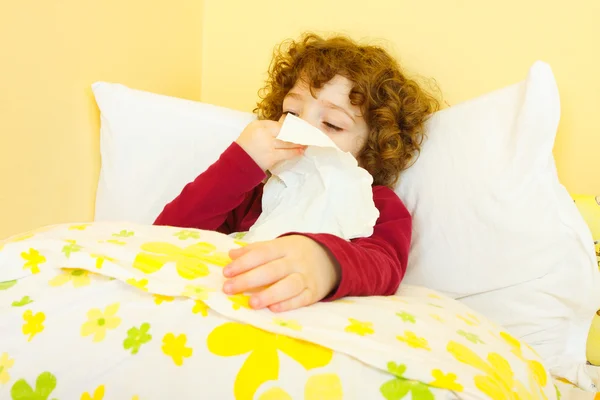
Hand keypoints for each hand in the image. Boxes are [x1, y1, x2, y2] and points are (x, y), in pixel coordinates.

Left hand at [222, 236, 340, 311]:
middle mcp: (296, 261)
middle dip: (248, 280)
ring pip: (289, 285)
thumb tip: (231, 255)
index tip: (226, 272)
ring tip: (251, 303)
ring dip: (269, 294)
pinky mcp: (314, 292)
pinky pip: (302, 299)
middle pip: (272, 270)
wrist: (331, 259)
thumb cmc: (297, 253)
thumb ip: (255, 250)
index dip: (243, 263)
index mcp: (285, 246)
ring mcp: (307, 277)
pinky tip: (273, 309)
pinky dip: (288, 304)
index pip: (262, 253)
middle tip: (228, 289)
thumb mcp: (279, 246)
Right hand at [236, 120, 304, 170]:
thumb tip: (284, 129)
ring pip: (287, 142)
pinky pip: (286, 153)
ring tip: (306, 143)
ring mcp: (268, 145)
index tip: (298, 129)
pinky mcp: (271, 156)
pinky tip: (301, 151)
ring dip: (298, 143)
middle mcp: (263, 133)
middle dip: (297, 134)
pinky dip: (295, 152)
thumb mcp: (252, 132)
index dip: (290, 127)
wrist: (237, 163)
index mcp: (258, 125)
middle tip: (307, 135)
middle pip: (285, 132)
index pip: (278, 125)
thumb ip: (266, 129)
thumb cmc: (245, 147)